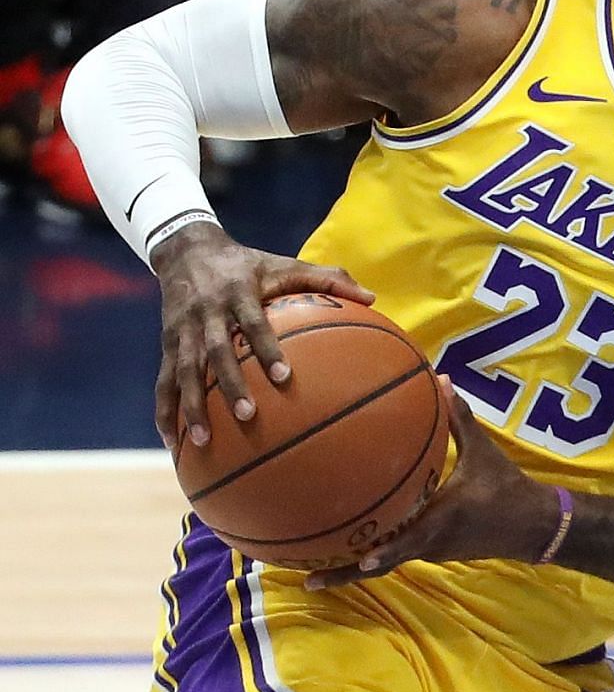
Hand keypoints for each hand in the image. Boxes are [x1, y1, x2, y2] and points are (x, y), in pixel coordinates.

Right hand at [150, 221, 374, 451]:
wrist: (187, 249)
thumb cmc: (250, 264)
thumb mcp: (287, 263)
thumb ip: (330, 279)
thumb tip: (373, 297)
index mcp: (238, 293)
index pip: (254, 323)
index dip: (266, 348)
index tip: (284, 376)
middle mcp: (207, 313)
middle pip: (215, 352)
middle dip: (229, 385)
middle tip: (248, 415)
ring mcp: (182, 331)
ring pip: (183, 371)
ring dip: (192, 406)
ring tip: (204, 440)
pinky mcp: (167, 344)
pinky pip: (163, 381)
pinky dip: (165, 411)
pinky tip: (173, 442)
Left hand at [304, 378, 554, 587]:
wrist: (533, 525)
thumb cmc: (507, 487)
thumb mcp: (484, 451)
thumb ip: (459, 418)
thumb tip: (442, 379)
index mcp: (441, 520)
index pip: (408, 543)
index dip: (383, 555)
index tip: (358, 563)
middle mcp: (431, 543)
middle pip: (382, 564)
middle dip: (345, 574)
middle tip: (306, 580)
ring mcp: (431, 552)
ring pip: (388, 561)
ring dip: (354, 568)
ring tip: (316, 570)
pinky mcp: (435, 552)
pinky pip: (400, 554)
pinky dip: (375, 555)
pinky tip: (354, 545)